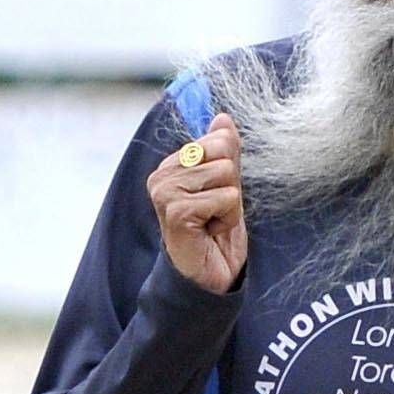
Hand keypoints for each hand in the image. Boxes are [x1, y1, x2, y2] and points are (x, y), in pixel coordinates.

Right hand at [146, 112, 246, 292]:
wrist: (210, 276)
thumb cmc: (216, 233)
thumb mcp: (226, 186)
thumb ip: (225, 153)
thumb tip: (223, 118)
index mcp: (172, 165)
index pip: (217, 139)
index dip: (229, 170)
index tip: (216, 196)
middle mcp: (162, 175)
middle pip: (223, 153)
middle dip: (231, 186)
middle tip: (216, 212)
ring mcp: (165, 192)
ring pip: (226, 174)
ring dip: (230, 205)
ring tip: (212, 223)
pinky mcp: (175, 210)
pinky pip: (225, 198)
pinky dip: (227, 219)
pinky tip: (210, 232)